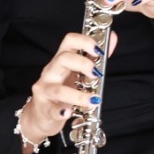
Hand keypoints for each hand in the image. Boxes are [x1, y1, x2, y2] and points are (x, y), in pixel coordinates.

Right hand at [21, 29, 110, 147]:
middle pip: (62, 59)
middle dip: (82, 64)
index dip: (84, 42)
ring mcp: (45, 90)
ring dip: (78, 95)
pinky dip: (60, 111)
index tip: (99, 50)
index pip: (69, 41)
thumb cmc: (62, 89)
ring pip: (58, 89)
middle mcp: (51, 72)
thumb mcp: (77, 72)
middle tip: (97, 74)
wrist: (41, 114)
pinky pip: (51, 110)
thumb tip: (112, 39)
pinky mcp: (43, 109)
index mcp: (61, 60)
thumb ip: (94, 57)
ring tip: (95, 100)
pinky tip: (69, 112)